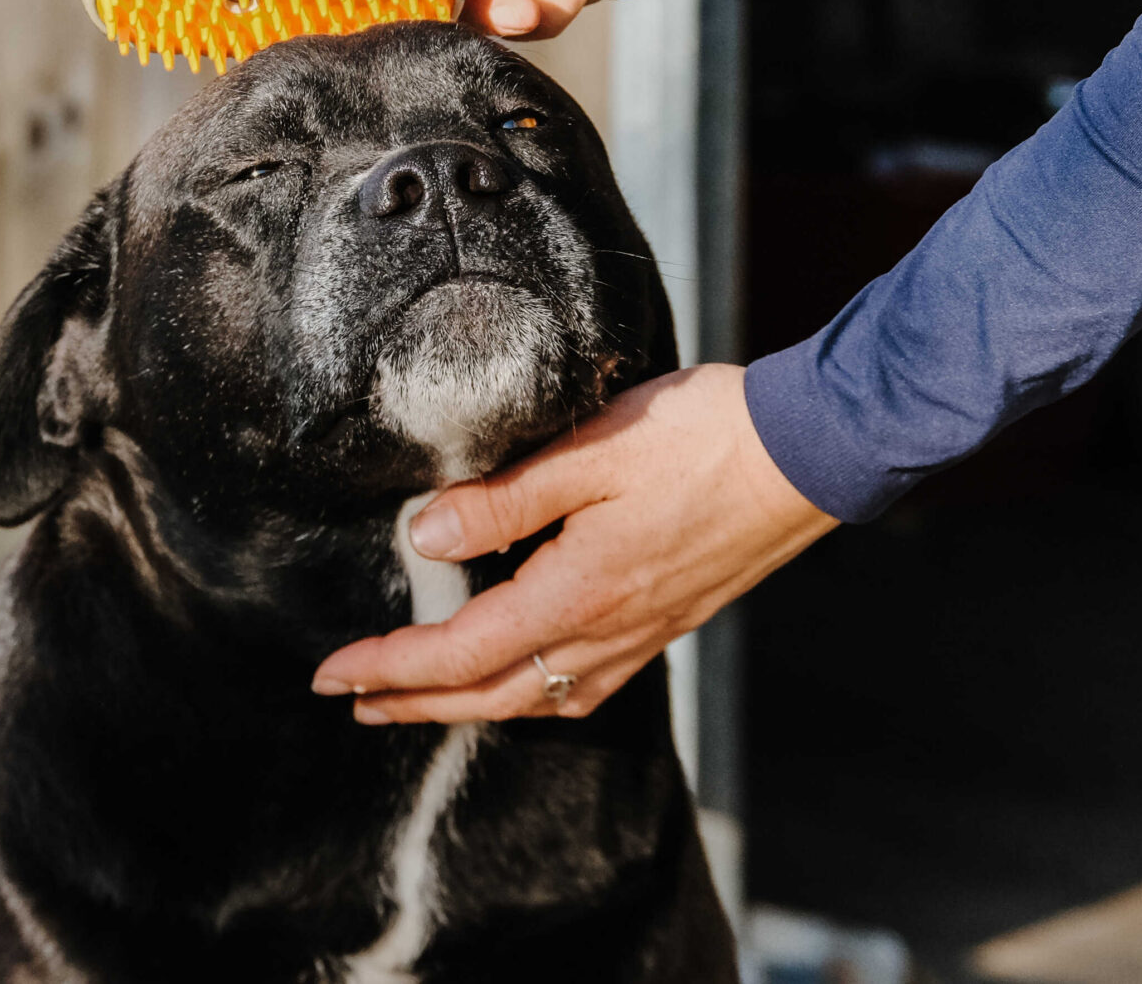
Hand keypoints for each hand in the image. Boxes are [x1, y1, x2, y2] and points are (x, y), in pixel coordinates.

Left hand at [309, 364, 836, 722]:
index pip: (460, 653)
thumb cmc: (701, 437)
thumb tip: (424, 538)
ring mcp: (644, 632)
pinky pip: (584, 683)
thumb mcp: (589, 451)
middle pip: (491, 694)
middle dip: (414, 703)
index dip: (390, 668)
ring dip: (469, 703)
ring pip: (538, 696)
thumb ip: (502, 499)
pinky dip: (532, 692)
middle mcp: (609, 631)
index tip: (332, 674)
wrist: (809, 451)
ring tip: (417, 698)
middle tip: (353, 702)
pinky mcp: (668, 619)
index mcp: (578, 593)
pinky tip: (520, 678)